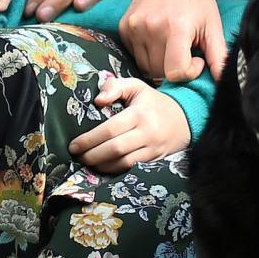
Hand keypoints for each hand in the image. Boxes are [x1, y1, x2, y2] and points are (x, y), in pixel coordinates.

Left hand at [69, 75, 191, 171]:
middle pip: (115, 149)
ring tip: (87, 162)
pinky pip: (133, 170)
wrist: (185, 119)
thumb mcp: (136, 87)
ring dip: (101, 166)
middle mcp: (148, 133)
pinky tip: (103, 168)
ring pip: (124, 163)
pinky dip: (115, 171)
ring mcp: (153, 150)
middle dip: (92, 155)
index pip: (110, 129)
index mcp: (140, 114)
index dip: (89, 139)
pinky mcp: (156, 161)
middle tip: (77, 156)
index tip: (74, 145)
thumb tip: (97, 100)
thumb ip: (114, 87)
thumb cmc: (152, 102)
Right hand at [119, 0, 224, 82]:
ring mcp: (134, 26)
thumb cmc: (196, 0)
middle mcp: (151, 27)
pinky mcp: (123, 27)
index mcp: (177, 27)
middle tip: (185, 49)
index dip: (189, 72)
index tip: (197, 58)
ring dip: (159, 63)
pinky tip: (157, 39)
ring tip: (171, 44)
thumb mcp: (213, 26)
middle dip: (175, 68)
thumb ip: (219, 56)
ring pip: (145, 67)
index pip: (175, 72)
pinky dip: (146, 54)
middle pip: (160, 72)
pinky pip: (133, 55)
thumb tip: (224, 82)